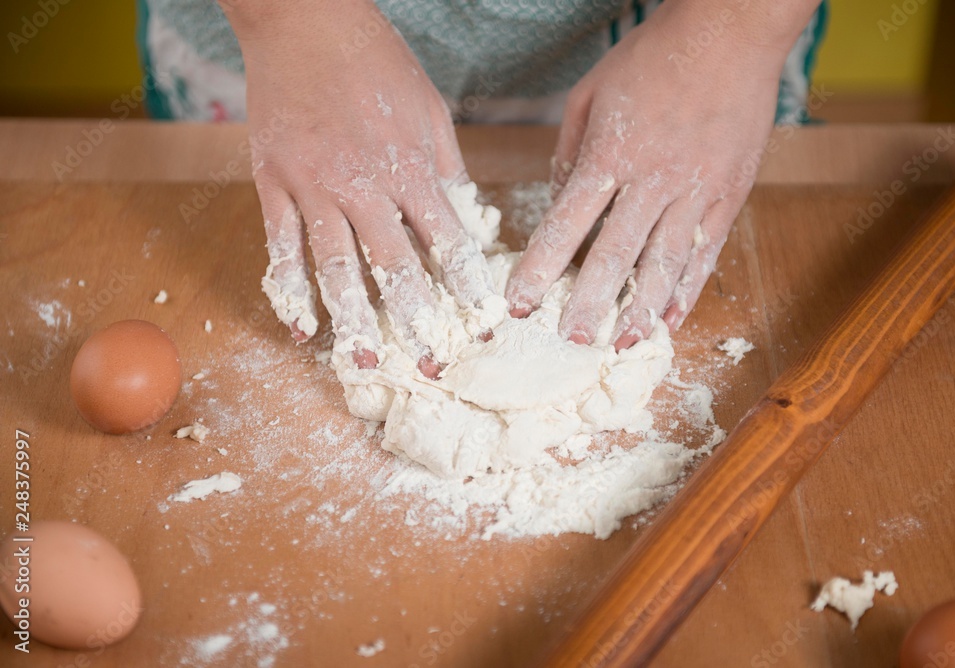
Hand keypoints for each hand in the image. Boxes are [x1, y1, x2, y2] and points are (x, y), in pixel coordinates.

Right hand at [223, 0, 498, 377]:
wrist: (305, 19)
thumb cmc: (375, 61)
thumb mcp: (429, 109)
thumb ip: (447, 169)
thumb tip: (468, 220)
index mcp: (410, 166)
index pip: (446, 241)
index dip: (466, 288)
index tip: (482, 326)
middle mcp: (364, 184)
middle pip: (393, 266)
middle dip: (415, 320)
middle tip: (429, 366)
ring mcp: (314, 185)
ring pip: (334, 265)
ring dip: (350, 318)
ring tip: (361, 360)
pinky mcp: (273, 181)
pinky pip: (280, 245)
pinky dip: (288, 288)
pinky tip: (298, 326)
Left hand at [505, 0, 819, 348]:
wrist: (731, 32)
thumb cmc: (652, 56)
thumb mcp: (590, 95)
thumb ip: (570, 154)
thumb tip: (559, 204)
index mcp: (610, 154)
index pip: (566, 225)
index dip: (541, 269)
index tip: (519, 304)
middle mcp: (652, 181)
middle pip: (614, 256)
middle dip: (589, 303)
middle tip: (569, 339)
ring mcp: (696, 192)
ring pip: (664, 264)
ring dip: (640, 310)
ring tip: (621, 343)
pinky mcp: (729, 196)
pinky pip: (705, 254)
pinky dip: (688, 291)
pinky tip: (671, 319)